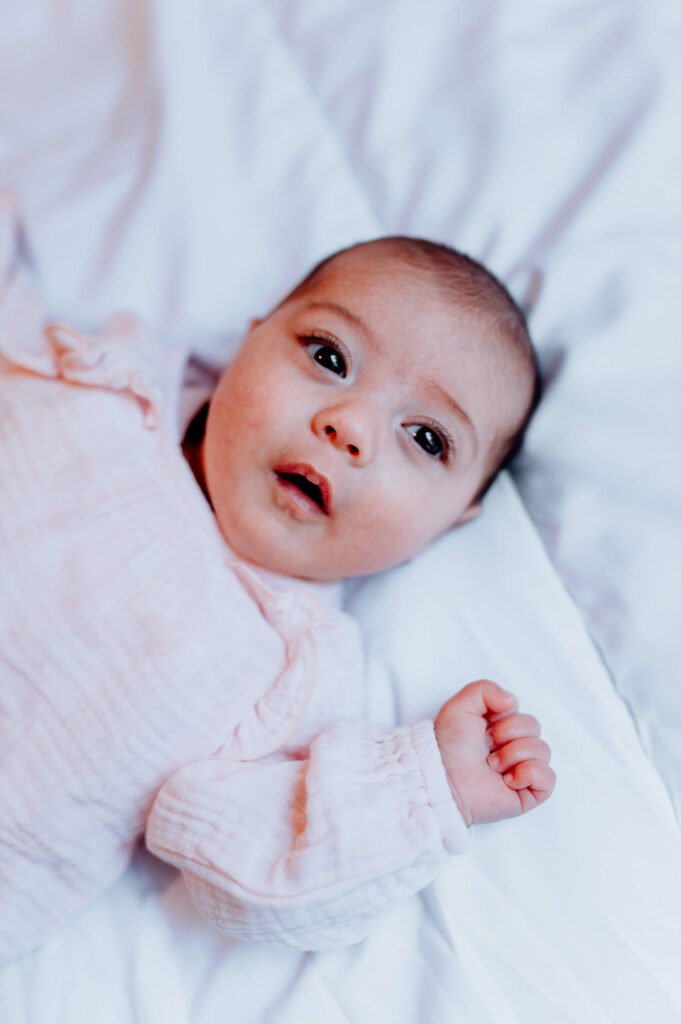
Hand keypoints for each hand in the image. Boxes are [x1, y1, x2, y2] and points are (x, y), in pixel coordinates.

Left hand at [434, 679, 554, 826]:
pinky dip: (529, 774)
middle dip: (508, 734)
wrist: (443, 777)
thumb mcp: (460, 705)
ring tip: (492, 766)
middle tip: (486, 748)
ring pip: (543, 750)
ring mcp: (522, 770)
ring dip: (514, 755)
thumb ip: (485, 689)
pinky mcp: (527, 793)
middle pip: (534, 726)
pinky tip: (507, 780)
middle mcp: (512, 747)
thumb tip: (512, 702)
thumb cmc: (448, 745)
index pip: (520, 711)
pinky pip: (549, 777)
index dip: (502, 716)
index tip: (482, 728)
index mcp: (499, 727)